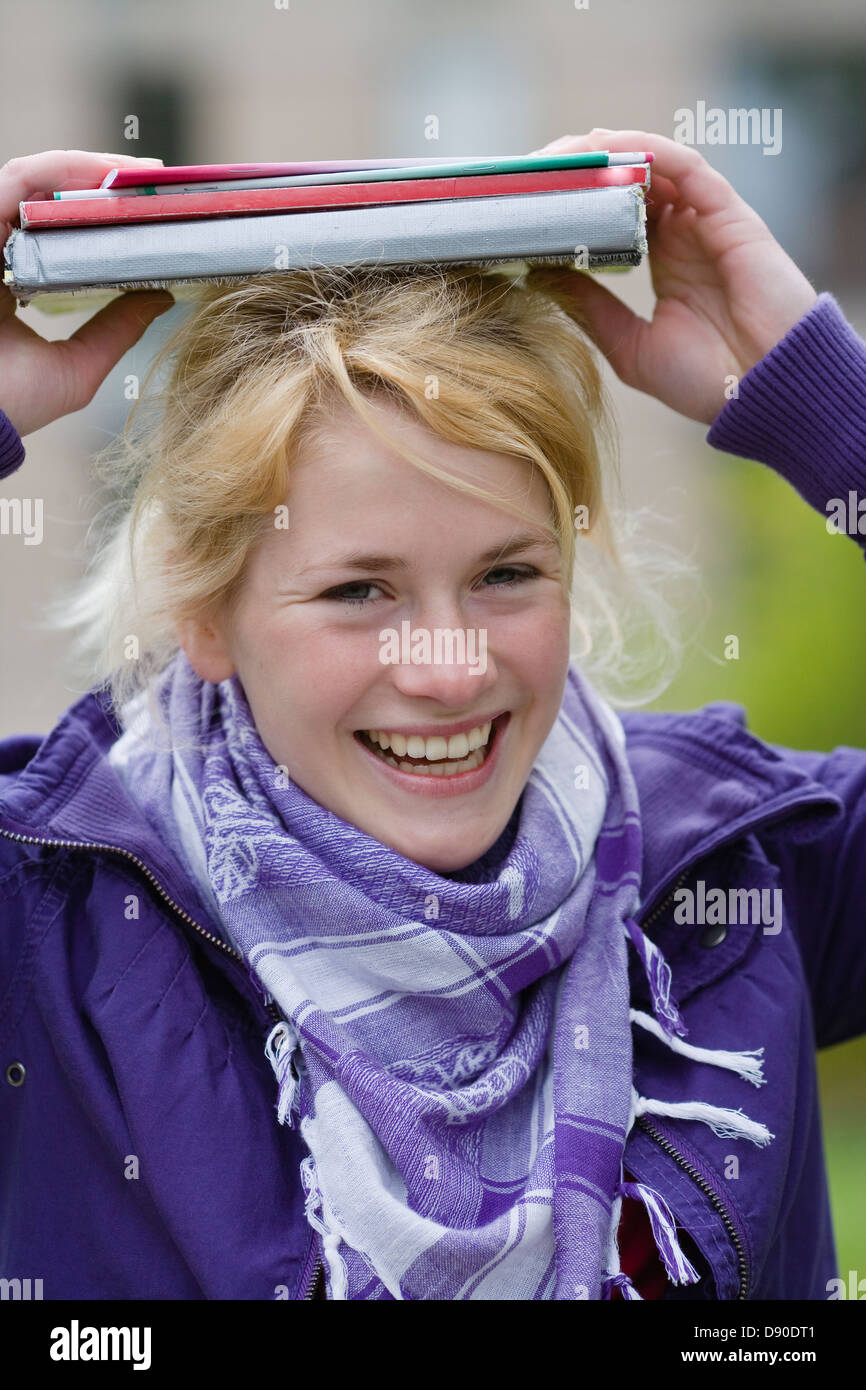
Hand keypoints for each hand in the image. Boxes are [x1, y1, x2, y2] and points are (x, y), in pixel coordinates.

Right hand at [0, 150, 175, 435]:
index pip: (57, 231)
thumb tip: (162, 299)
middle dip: (104, 181)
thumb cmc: (11, 404)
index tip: (153, 208)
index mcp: (16, 282)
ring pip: (33, 180)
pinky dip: (57, 170)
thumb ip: (116, 331)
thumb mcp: (77, 368)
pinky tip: (100, 174)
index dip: (102, 213)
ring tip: (137, 172)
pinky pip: (14, 180)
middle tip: (155, 179)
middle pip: (49, 198)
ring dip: (88, 167)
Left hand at [525, 128, 817, 424]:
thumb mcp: (629, 347)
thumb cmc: (707, 382)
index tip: (533, 201)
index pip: (615, 213)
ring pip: (655, 166)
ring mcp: (707, 221)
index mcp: (665, 262)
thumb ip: (590, 308)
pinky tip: (614, 147)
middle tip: (537, 168)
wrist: (764, 394)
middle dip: (585, 170)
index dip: (577, 202)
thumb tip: (539, 275)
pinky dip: (651, 151)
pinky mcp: (729, 214)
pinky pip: (688, 166)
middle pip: (631, 182)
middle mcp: (685, 233)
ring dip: (610, 153)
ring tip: (566, 150)